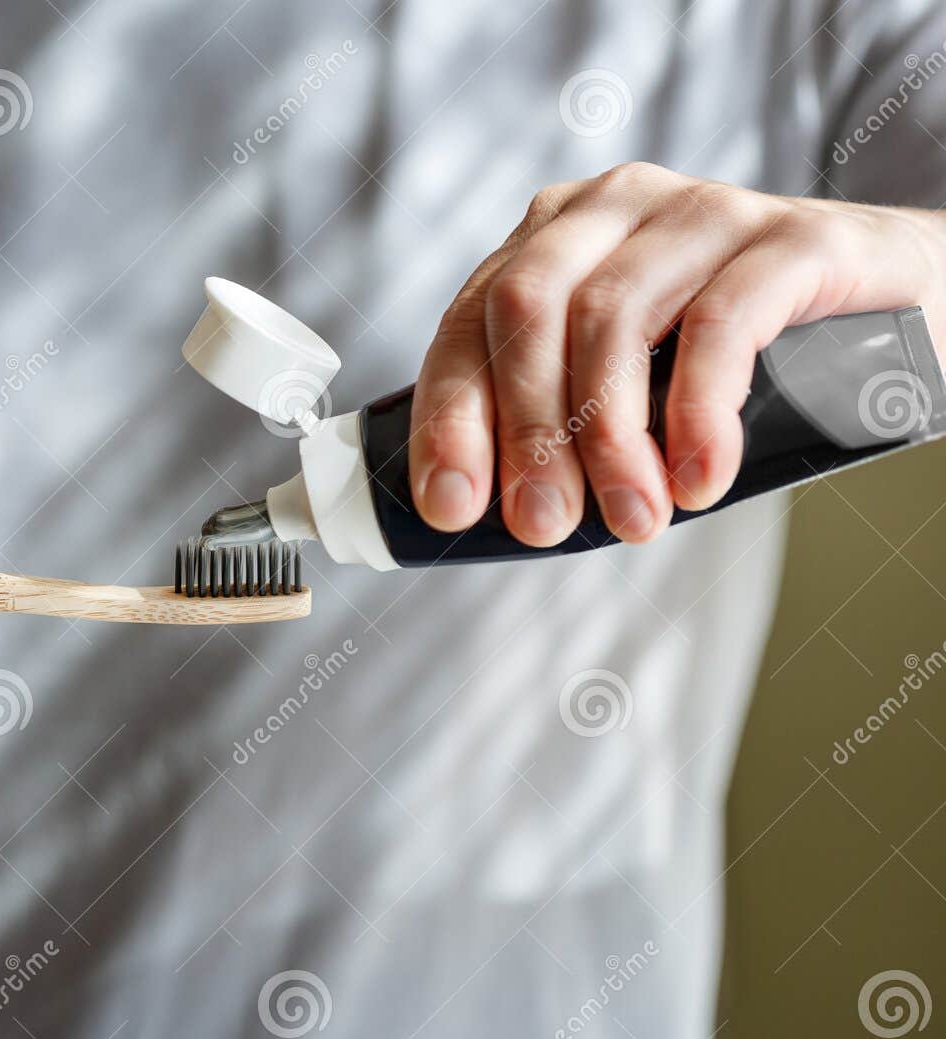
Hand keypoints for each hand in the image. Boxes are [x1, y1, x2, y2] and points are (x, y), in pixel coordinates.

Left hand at [406, 162, 945, 545]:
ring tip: (631, 519)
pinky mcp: (789, 236)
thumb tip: (500, 510)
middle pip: (528, 312)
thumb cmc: (738, 356)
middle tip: (543, 522)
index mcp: (551, 241)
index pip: (468, 326)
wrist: (896, 310)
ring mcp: (701, 212)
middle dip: (526, 432)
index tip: (450, 505)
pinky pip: (721, 321)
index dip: (451, 417)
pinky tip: (699, 478)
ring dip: (609, 437)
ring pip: (614, 317)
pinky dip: (699, 412)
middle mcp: (614, 208)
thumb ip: (563, 420)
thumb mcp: (632, 383)